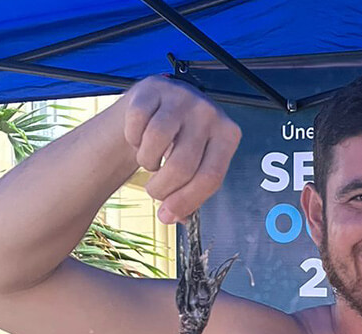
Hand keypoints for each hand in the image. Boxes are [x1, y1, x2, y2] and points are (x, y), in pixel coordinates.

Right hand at [122, 75, 241, 223]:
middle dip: (162, 189)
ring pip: (156, 142)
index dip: (186, 202)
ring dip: (147, 161)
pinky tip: (139, 137)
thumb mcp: (195, 165)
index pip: (210, 177)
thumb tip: (174, 217)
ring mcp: (183, 96)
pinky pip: (137, 122)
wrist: (158, 107)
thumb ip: (190, 194)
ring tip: (150, 161)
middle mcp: (210, 113)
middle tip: (154, 192)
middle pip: (182, 165)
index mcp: (228, 135)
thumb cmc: (179, 143)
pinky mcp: (155, 87)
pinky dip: (132, 137)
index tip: (167, 216)